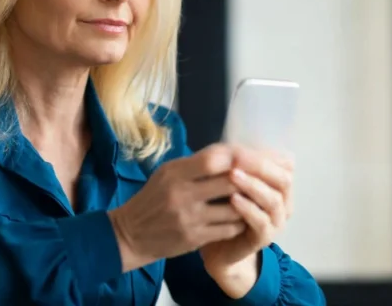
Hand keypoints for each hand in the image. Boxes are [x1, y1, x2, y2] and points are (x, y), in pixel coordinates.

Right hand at [108, 144, 245, 271]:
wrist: (131, 234)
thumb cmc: (153, 198)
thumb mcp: (167, 174)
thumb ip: (195, 165)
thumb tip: (230, 153)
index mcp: (175, 173)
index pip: (213, 159)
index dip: (236, 158)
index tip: (249, 159)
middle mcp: (182, 194)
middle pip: (230, 182)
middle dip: (249, 181)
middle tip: (260, 181)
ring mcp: (189, 218)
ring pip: (234, 208)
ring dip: (248, 204)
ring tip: (253, 200)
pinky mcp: (194, 238)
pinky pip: (229, 229)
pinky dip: (239, 222)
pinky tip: (241, 218)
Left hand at [200, 148, 293, 297]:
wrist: (217, 245)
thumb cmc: (224, 208)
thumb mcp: (228, 180)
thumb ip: (237, 162)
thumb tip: (236, 134)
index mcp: (278, 186)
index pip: (282, 164)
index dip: (265, 153)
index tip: (241, 144)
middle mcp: (282, 203)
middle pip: (283, 180)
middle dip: (261, 167)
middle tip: (237, 158)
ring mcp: (276, 222)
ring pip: (274, 200)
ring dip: (254, 186)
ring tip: (233, 175)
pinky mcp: (264, 238)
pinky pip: (261, 222)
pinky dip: (248, 208)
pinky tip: (233, 199)